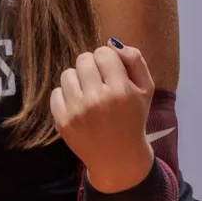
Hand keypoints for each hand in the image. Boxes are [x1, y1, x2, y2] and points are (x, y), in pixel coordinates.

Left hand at [51, 40, 155, 192]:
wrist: (118, 158)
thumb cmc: (133, 118)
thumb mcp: (146, 90)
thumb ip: (134, 61)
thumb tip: (111, 42)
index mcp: (121, 90)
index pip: (103, 53)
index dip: (107, 60)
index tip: (111, 72)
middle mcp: (98, 99)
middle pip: (83, 59)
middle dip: (92, 67)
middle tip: (99, 82)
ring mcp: (77, 111)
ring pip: (68, 73)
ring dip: (78, 80)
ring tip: (88, 94)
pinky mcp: (62, 121)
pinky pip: (56, 92)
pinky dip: (66, 96)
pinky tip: (78, 107)